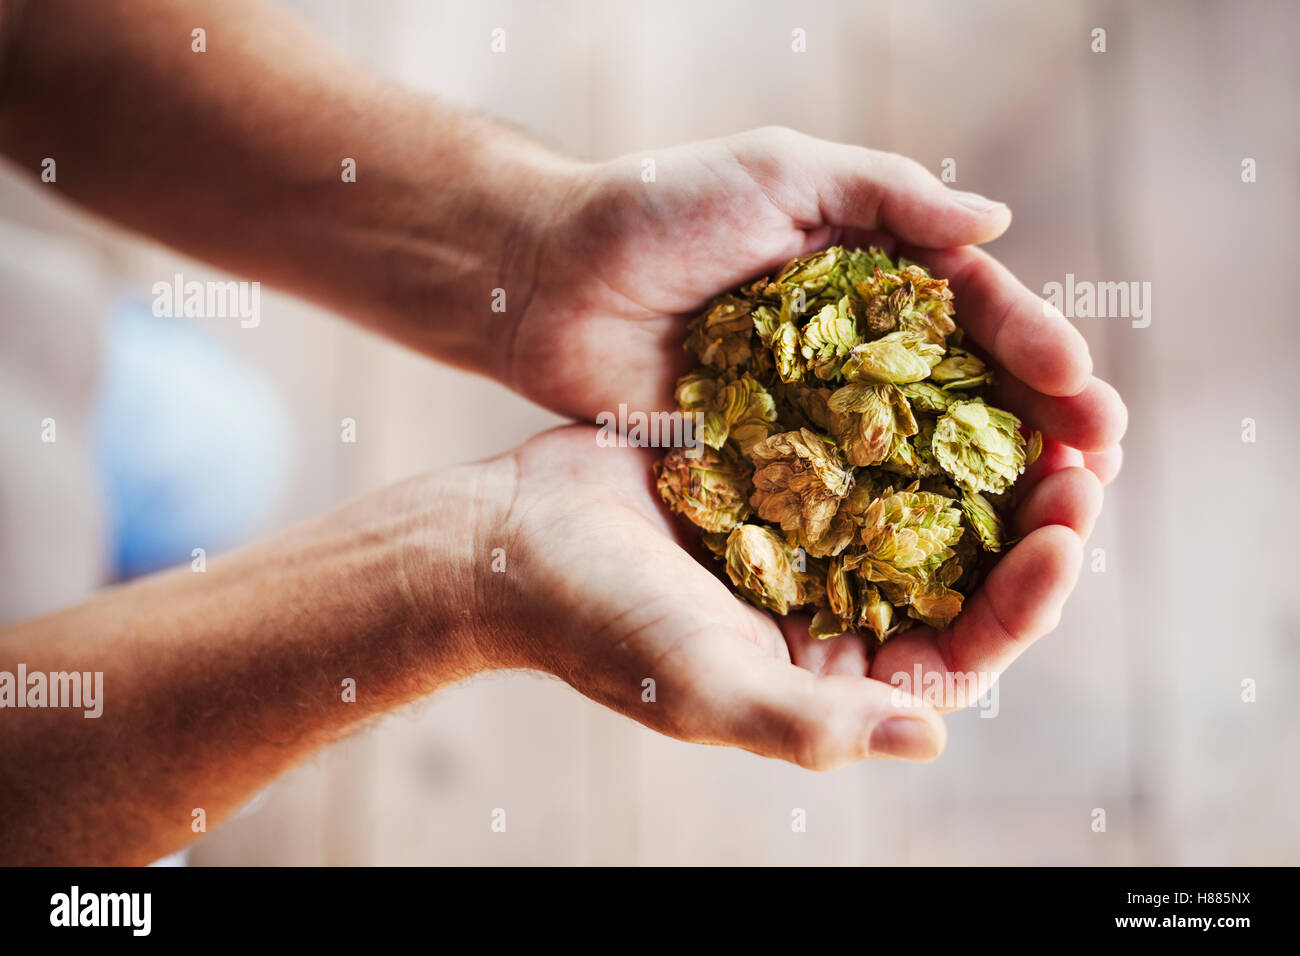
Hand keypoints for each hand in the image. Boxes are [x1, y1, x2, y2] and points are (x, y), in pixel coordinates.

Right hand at [470, 417, 1111, 768]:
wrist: (508, 535)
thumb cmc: (597, 621)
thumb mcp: (702, 682)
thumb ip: (809, 723)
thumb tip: (928, 738)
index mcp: (829, 676)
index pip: (959, 652)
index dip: (1027, 599)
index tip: (1068, 531)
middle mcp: (832, 611)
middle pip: (961, 571)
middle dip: (1030, 517)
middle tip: (1085, 449)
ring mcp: (810, 537)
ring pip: (927, 499)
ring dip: (986, 454)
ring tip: (1043, 397)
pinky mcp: (785, 473)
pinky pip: (870, 441)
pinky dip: (913, 407)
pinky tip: (952, 358)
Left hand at [508, 126, 1123, 470]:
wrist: (549, 280)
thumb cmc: (658, 208)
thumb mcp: (778, 172)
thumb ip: (884, 195)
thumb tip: (996, 225)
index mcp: (871, 274)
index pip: (976, 314)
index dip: (1033, 351)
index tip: (1081, 390)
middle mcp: (855, 349)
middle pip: (966, 396)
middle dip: (1036, 429)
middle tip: (1096, 466)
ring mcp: (815, 412)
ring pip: (919, 457)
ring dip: (987, 490)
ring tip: (1050, 520)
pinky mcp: (768, 464)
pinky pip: (843, 500)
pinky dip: (896, 527)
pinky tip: (948, 561)